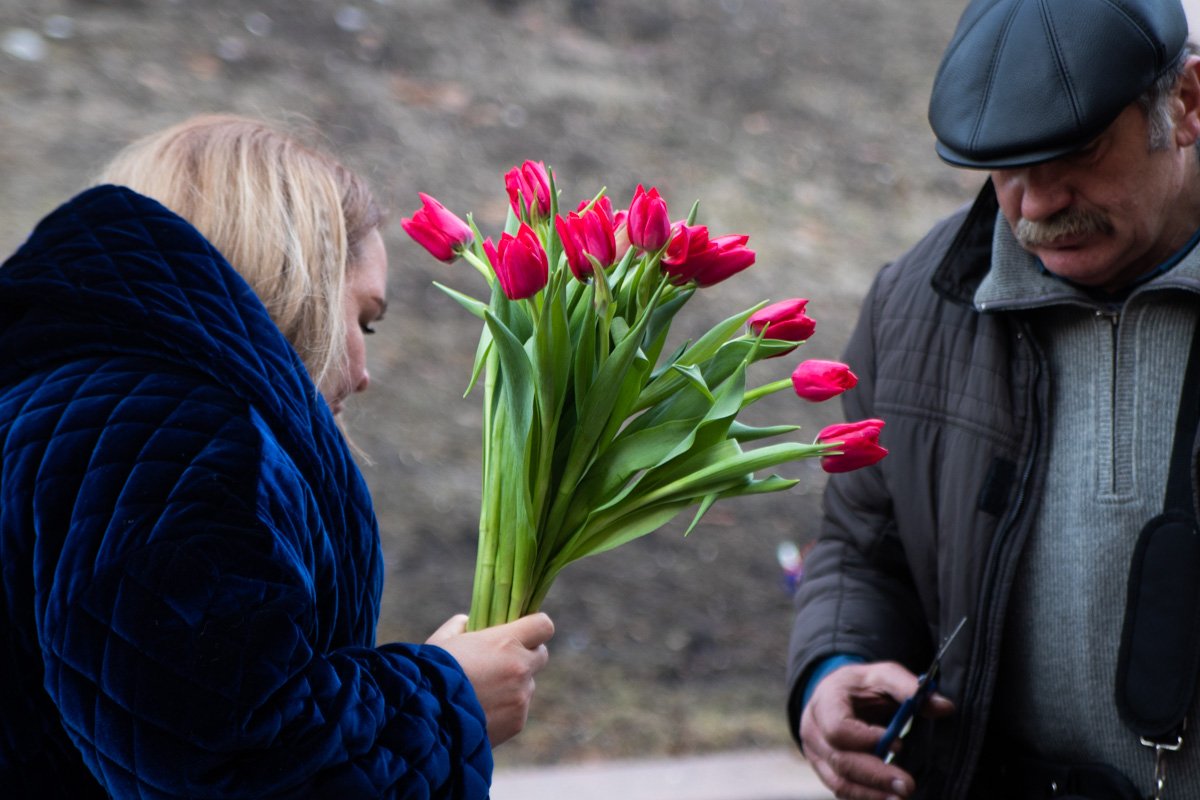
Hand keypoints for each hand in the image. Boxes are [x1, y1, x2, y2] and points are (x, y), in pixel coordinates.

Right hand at [427, 612, 554, 745]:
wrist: (426, 720)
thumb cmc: (430, 675)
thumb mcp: (442, 640)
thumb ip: (460, 625)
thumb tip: (468, 623)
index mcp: (505, 642)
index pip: (543, 625)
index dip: (535, 627)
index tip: (522, 631)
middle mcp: (520, 668)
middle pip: (541, 655)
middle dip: (525, 655)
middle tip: (502, 661)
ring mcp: (521, 697)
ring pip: (527, 685)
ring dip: (513, 685)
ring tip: (482, 693)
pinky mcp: (517, 722)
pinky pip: (518, 709)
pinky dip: (505, 709)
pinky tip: (480, 712)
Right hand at [799, 661, 953, 799]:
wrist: (837, 695)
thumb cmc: (861, 686)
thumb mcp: (883, 675)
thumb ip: (908, 687)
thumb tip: (944, 706)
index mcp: (825, 702)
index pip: (838, 728)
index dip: (866, 740)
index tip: (898, 744)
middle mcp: (813, 730)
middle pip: (840, 761)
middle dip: (875, 776)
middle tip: (908, 786)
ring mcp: (815, 753)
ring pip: (838, 781)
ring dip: (870, 794)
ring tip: (900, 798)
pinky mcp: (824, 770)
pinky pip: (841, 790)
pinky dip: (865, 797)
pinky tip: (887, 798)